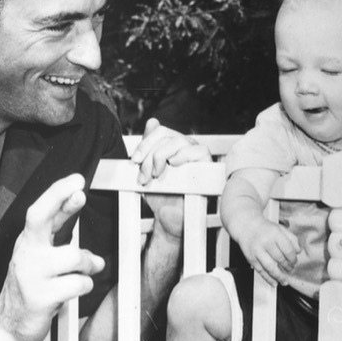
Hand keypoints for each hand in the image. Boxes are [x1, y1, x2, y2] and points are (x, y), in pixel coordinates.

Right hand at [0, 174, 105, 340]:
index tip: (76, 181)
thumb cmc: (29, 289)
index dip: (58, 193)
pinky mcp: (41, 296)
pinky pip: (78, 283)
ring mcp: (32, 275)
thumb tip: (77, 202)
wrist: (7, 325)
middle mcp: (27, 254)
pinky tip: (74, 290)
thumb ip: (60, 232)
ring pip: (75, 256)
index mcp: (28, 243)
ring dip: (88, 265)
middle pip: (40, 218)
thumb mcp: (42, 257)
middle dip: (62, 201)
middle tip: (79, 192)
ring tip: (83, 272)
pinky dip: (84, 285)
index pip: (40, 211)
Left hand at [129, 118, 210, 239]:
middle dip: (150, 154)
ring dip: (161, 156)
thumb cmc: (161, 195)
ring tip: (156, 175)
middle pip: (167, 135)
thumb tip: (152, 121)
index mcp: (173, 146)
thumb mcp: (148, 170)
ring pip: (179, 140)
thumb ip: (148, 148)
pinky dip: (184, 155)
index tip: (134, 160)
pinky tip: (174, 165)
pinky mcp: (208, 166)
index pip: (160, 131)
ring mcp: (197, 155)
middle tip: (143, 175)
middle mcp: (186, 147)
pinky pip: (200, 151)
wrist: (169, 219)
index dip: (145, 143)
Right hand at [237, 217, 299, 287]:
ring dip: (279, 276)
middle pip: (280, 259)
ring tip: (284, 281)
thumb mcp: (280, 228)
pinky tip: (274, 283)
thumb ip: (292, 238)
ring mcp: (257, 251)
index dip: (293, 259)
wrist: (246, 226)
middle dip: (287, 267)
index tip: (294, 262)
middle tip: (290, 270)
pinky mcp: (251, 258)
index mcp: (275, 234)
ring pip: (270, 267)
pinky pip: (261, 271)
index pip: (288, 250)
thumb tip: (298, 251)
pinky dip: (268, 278)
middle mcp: (266, 242)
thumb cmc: (264, 229)